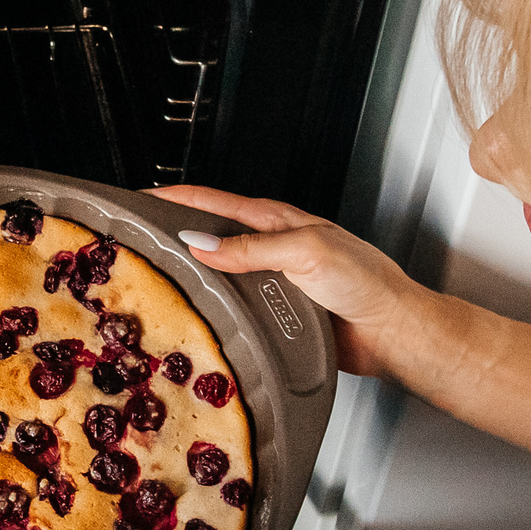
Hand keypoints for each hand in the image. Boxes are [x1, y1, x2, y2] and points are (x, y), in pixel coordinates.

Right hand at [148, 185, 426, 378]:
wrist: (393, 332)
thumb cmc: (367, 283)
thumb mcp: (305, 252)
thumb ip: (252, 249)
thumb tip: (201, 243)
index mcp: (279, 222)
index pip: (216, 202)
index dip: (178, 198)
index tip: (143, 197)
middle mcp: (274, 248)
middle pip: (212, 236)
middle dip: (174, 233)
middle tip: (138, 238)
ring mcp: (274, 281)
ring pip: (220, 275)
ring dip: (190, 275)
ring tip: (154, 278)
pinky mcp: (278, 314)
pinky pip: (235, 308)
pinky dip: (212, 309)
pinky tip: (198, 318)